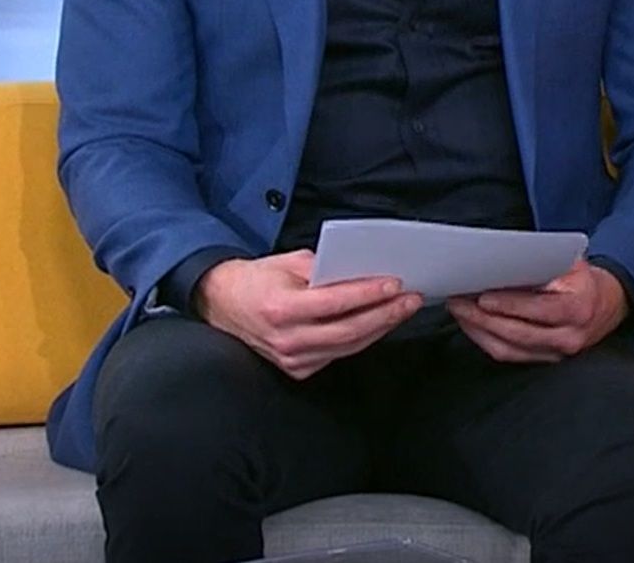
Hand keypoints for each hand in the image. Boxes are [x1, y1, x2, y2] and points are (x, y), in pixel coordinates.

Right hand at [193, 250, 422, 379]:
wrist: (222, 304)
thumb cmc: (257, 279)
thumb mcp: (288, 263)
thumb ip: (324, 270)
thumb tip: (362, 272)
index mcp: (281, 308)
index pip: (335, 303)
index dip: (368, 294)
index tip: (395, 284)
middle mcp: (286, 339)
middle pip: (348, 330)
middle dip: (385, 314)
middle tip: (411, 299)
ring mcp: (291, 359)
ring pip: (348, 347)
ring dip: (379, 328)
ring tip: (402, 310)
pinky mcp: (297, 369)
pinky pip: (337, 355)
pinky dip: (361, 339)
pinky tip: (378, 324)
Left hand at [445, 259, 627, 363]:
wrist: (607, 305)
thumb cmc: (583, 281)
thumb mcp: (572, 264)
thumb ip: (544, 265)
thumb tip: (502, 263)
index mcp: (578, 309)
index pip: (538, 311)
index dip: (509, 305)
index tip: (482, 297)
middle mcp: (569, 337)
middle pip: (518, 334)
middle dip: (483, 319)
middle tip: (459, 302)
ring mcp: (557, 354)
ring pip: (509, 350)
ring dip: (479, 331)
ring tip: (459, 312)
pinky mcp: (545, 361)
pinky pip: (510, 356)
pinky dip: (486, 340)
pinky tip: (473, 325)